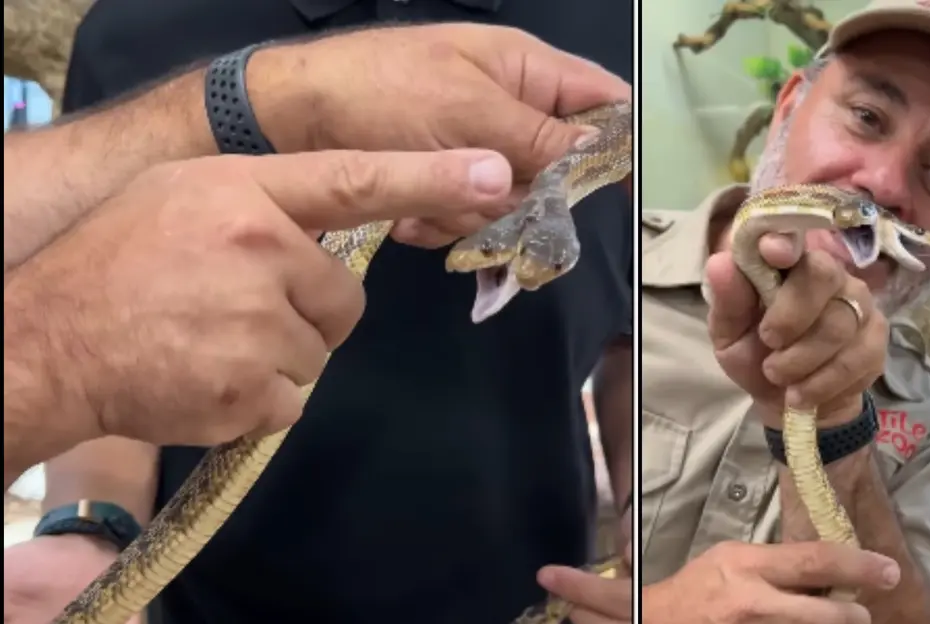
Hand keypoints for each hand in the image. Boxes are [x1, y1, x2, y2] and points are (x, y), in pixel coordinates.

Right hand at [5, 147, 515, 452]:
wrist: (47, 344)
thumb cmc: (117, 262)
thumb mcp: (184, 196)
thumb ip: (264, 202)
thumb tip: (333, 226)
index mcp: (243, 192)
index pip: (355, 179)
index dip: (431, 176)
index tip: (496, 173)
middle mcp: (258, 251)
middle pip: (344, 301)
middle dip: (305, 312)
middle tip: (235, 309)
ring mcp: (255, 326)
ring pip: (317, 353)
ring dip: (277, 357)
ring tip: (208, 340)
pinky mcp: (250, 394)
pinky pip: (290, 401)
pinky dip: (258, 400)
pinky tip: (206, 376)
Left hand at [252, 24, 630, 245]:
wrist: (287, 116)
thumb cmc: (381, 94)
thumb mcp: (468, 111)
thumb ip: (540, 137)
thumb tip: (604, 154)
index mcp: (526, 70)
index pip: (603, 103)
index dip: (619, 145)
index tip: (615, 191)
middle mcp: (507, 109)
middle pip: (557, 171)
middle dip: (520, 195)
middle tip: (484, 194)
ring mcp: (473, 148)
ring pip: (510, 205)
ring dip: (468, 214)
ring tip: (422, 202)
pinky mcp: (441, 182)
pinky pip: (466, 218)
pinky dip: (435, 223)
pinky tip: (403, 216)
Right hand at [641, 540, 899, 623]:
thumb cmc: (693, 594)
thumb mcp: (731, 558)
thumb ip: (781, 561)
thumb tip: (835, 567)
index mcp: (749, 573)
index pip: (819, 563)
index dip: (861, 567)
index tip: (888, 572)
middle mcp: (757, 616)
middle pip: (839, 620)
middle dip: (855, 618)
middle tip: (846, 617)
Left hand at [705, 238, 887, 430]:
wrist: (793, 402)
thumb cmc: (757, 357)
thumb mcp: (730, 336)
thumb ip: (728, 302)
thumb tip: (719, 262)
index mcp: (789, 265)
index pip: (792, 239)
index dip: (784, 241)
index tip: (772, 252)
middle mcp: (830, 275)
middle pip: (822, 275)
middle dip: (791, 316)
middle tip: (769, 343)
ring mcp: (859, 304)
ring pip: (838, 323)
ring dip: (800, 360)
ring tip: (778, 376)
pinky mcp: (876, 339)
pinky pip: (855, 358)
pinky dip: (822, 382)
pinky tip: (802, 393)